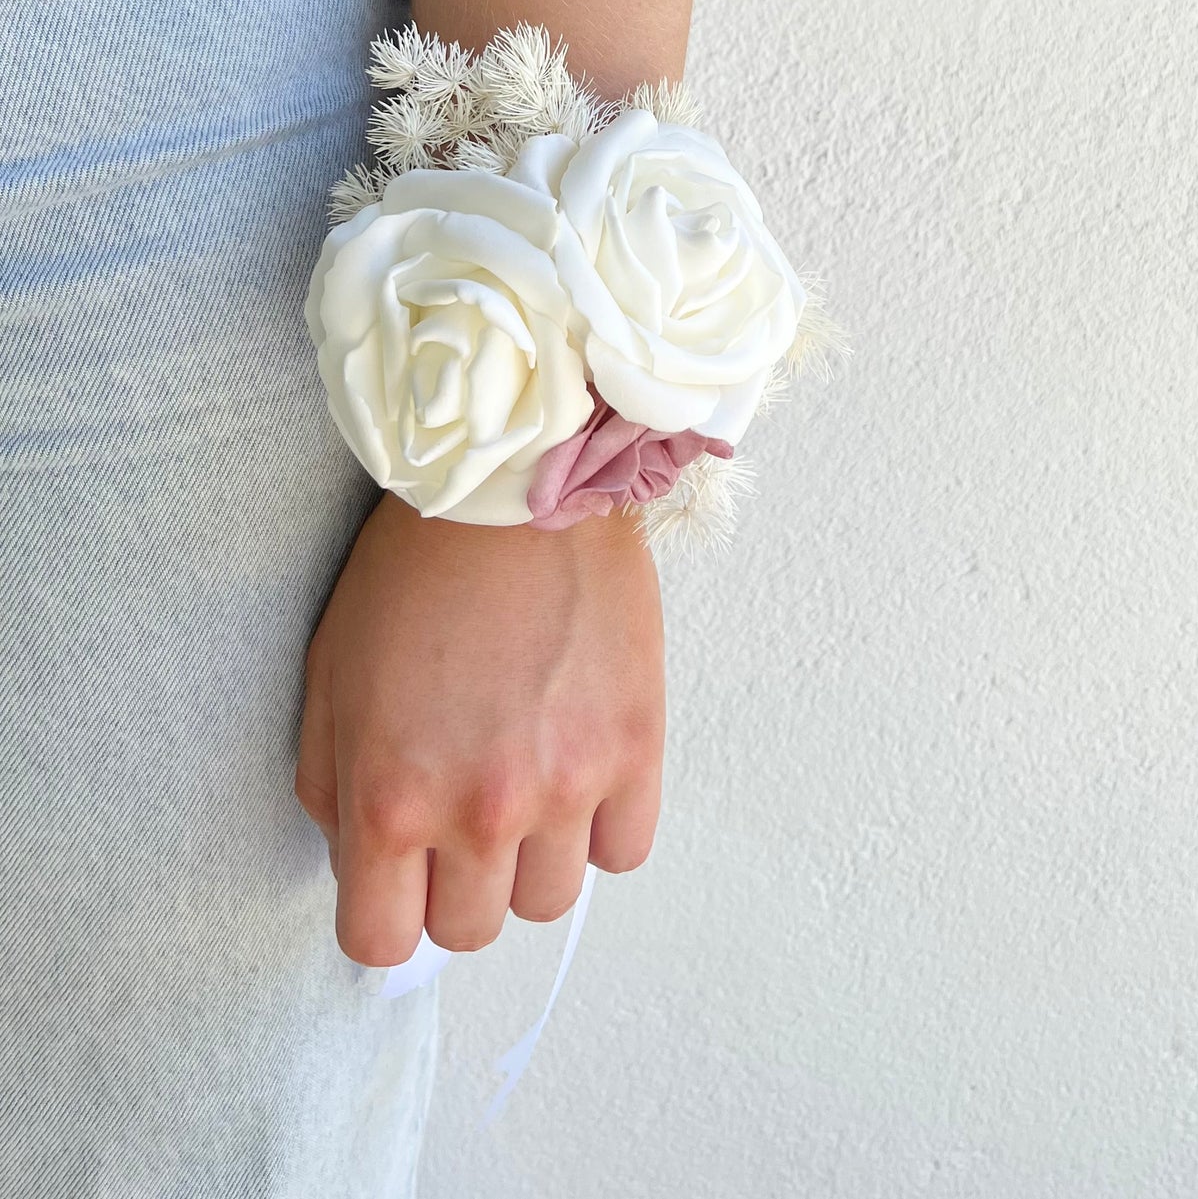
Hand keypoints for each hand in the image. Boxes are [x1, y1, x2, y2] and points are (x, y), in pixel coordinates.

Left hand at [294, 491, 664, 964]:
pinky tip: (579, 766)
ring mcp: (566, 785)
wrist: (514, 487)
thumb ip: (332, 792)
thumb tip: (364, 865)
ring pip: (549, 902)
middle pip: (470, 932)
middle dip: (456, 883)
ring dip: (531, 857)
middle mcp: (480, 810)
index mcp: (390, 798)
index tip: (397, 878)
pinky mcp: (635, 748)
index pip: (381, 943)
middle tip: (461, 810)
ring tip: (525, 776)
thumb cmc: (413, 572)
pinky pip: (623, 851)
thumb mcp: (329, 679)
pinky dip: (600, 826)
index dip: (384, 912)